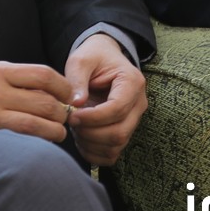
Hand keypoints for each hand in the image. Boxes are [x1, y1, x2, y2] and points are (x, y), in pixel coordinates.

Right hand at [0, 61, 72, 142]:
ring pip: (38, 126)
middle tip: (65, 116)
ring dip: (55, 132)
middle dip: (63, 112)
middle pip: (46, 103)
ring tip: (57, 133)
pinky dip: (36, 143)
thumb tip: (49, 89)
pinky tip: (38, 144)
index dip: (64, 87)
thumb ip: (14, 78)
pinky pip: (20, 141)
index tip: (69, 95)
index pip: (44, 75)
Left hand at [64, 33, 147, 165]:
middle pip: (120, 132)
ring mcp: (134, 119)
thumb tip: (76, 104)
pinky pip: (113, 153)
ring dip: (90, 143)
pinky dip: (94, 153)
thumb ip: (77, 79)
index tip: (72, 115)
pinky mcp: (125, 130)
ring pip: (117, 145)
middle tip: (71, 121)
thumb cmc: (92, 57)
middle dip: (90, 133)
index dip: (93, 117)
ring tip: (75, 127)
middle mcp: (138, 103)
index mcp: (132, 82)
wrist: (103, 58)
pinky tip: (80, 139)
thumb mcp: (80, 60)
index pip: (117, 109)